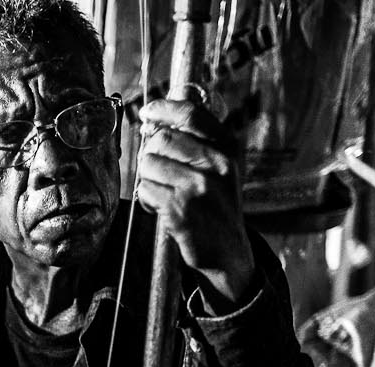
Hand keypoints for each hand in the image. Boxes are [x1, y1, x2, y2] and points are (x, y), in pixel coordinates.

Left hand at [135, 96, 255, 307]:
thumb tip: (156, 118)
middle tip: (155, 167)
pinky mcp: (180, 210)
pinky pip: (146, 190)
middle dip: (150, 152)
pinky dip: (146, 198)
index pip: (190, 113)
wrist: (227, 249)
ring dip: (148, 177)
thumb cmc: (217, 203)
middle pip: (161, 139)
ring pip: (149, 165)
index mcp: (228, 147)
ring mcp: (198, 187)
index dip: (162, 108)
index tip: (147, 112)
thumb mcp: (221, 166)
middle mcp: (217, 164)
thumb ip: (198, 140)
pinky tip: (160, 206)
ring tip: (162, 190)